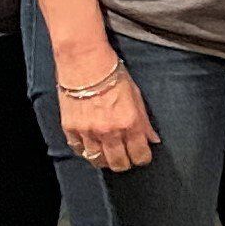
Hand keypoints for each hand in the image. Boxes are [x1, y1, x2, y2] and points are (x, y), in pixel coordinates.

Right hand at [58, 57, 159, 173]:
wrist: (85, 62)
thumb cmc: (113, 74)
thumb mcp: (136, 95)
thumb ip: (144, 121)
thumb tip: (153, 140)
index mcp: (129, 122)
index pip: (140, 155)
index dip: (143, 158)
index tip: (142, 156)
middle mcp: (109, 131)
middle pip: (119, 163)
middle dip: (125, 163)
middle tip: (126, 158)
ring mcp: (88, 132)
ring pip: (98, 160)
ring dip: (105, 160)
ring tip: (108, 153)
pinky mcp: (71, 129)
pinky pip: (78, 150)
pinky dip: (85, 151)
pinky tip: (91, 145)